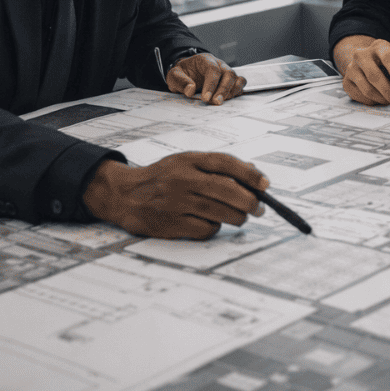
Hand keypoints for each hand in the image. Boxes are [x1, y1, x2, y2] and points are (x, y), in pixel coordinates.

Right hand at [82, 152, 267, 239]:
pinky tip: (210, 222)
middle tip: (258, 208)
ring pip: (222, 213)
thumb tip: (254, 174)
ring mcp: (177, 202)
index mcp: (188, 160)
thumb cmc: (163, 178)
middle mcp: (182, 179)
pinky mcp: (172, 224)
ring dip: (237, 217)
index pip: (225, 163)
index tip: (266, 185)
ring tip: (238, 216)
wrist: (124, 194)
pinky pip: (207, 230)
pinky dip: (215, 228)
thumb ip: (217, 166)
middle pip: (228, 191)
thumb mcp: (186, 162)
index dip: (250, 174)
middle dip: (251, 202)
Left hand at [166, 53, 244, 104]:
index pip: (213, 69)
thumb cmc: (183, 73)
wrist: (188, 74)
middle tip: (216, 102)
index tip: (206, 98)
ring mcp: (227, 72)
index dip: (211, 84)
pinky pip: (240, 85)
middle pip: (229, 73)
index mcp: (205, 60)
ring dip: (232, 92)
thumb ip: (180, 81)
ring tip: (221, 102)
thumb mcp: (174, 75)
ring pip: (238, 79)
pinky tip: (227, 100)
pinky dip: (237, 93)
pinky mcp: (231, 81)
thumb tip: (190, 90)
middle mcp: (219, 65)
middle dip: (223, 90)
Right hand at [332, 35, 389, 107]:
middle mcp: (362, 54)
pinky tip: (378, 97)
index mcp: (379, 47)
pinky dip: (372, 101)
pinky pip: (360, 96)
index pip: (387, 57)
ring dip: (381, 98)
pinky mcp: (346, 81)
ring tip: (389, 99)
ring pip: (367, 89)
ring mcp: (352, 68)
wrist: (370, 65)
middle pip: (374, 75)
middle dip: (388, 91)